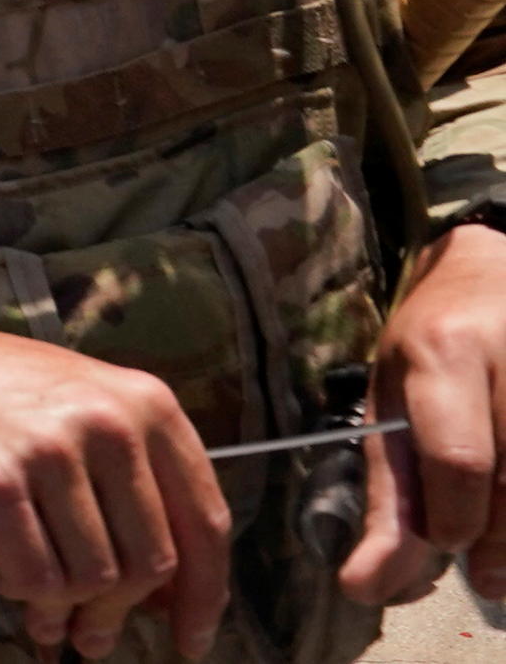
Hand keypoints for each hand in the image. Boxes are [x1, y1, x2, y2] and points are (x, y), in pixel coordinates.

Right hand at [0, 303, 232, 657]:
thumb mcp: (68, 404)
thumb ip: (127, 476)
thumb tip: (167, 589)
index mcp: (141, 401)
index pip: (205, 520)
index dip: (206, 594)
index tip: (191, 636)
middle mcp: (106, 422)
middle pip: (152, 563)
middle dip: (123, 614)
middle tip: (92, 637)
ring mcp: (49, 451)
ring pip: (97, 579)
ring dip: (68, 609)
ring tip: (38, 607)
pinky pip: (40, 580)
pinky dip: (26, 594)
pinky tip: (4, 577)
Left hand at [343, 222, 505, 603]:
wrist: (494, 269)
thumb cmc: (432, 341)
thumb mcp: (390, 401)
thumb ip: (388, 496)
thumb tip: (365, 587)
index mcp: (444, 352)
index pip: (460, 457)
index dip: (452, 520)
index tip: (442, 543)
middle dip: (497, 546)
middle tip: (484, 572)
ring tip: (502, 550)